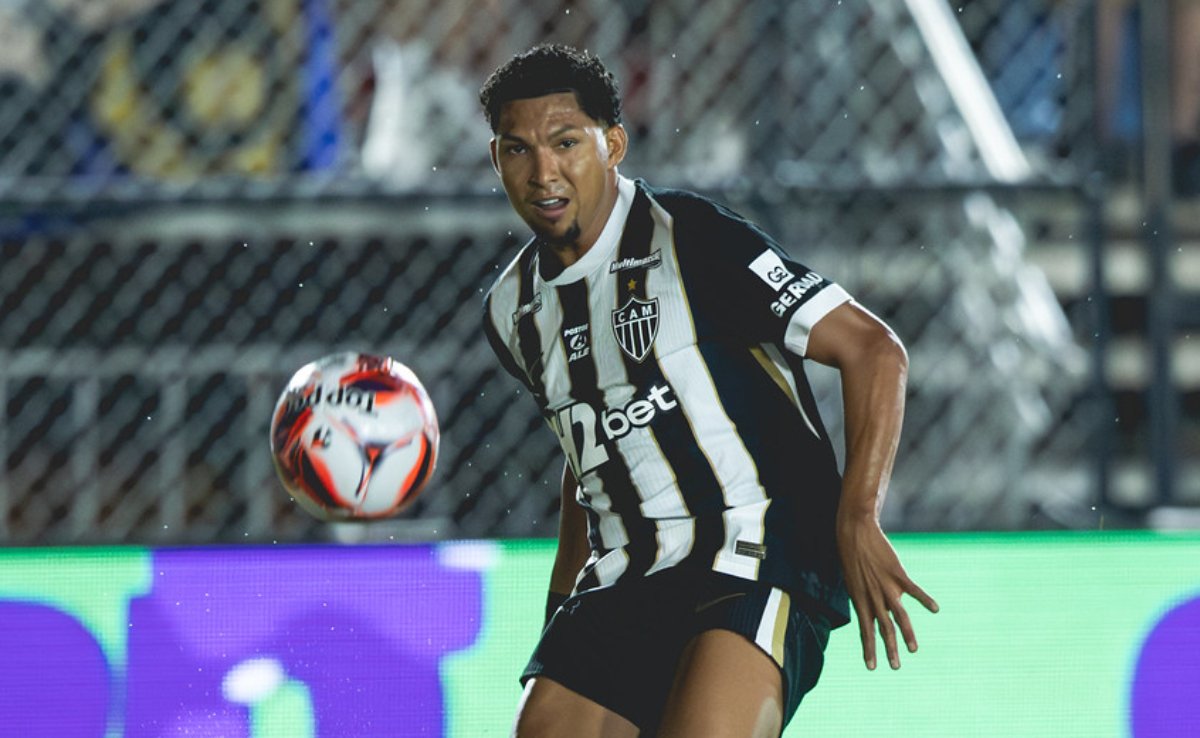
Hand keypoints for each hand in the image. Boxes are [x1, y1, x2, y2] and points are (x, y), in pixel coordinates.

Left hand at [837, 515, 937, 670]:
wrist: (855, 530)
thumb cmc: (852, 555)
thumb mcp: (853, 580)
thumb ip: (867, 598)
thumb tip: (882, 610)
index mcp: (859, 599)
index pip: (865, 630)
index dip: (868, 648)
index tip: (871, 668)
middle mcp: (872, 596)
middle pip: (882, 628)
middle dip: (888, 649)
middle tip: (895, 667)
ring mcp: (885, 585)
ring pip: (898, 615)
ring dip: (907, 634)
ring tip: (913, 650)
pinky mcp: (896, 573)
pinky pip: (913, 589)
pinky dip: (924, 599)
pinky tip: (935, 609)